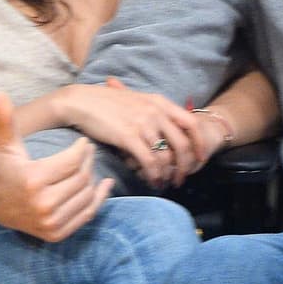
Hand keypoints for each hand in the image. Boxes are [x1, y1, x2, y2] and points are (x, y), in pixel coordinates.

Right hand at [0, 92, 111, 240]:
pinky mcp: (56, 235)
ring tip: (89, 166)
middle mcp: (42, 206)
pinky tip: (104, 184)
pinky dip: (98, 199)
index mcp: (32, 181)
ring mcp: (50, 223)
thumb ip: (3, 119)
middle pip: (82, 178)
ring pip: (87, 195)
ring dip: (93, 178)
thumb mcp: (1, 144)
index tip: (82, 142)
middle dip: (88, 162)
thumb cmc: (1, 167)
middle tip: (88, 152)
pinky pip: (86, 215)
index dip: (81, 149)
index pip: (72, 162)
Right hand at [58, 78, 206, 186]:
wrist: (82, 101)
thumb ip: (153, 111)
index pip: (190, 123)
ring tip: (164, 183)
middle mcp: (155, 112)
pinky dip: (154, 175)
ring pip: (165, 156)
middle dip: (185, 165)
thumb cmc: (106, 102)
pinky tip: (152, 181)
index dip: (198, 143)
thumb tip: (167, 128)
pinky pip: (149, 161)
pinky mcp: (128, 136)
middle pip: (182, 144)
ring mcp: (143, 124)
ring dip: (167, 174)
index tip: (200, 158)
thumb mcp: (136, 100)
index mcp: (159, 102)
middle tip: (181, 178)